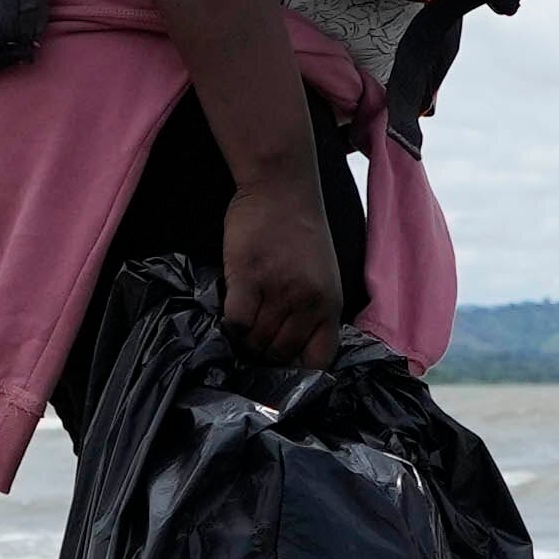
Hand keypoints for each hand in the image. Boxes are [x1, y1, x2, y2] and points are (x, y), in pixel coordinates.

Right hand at [223, 173, 350, 375]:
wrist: (282, 187)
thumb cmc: (300, 229)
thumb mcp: (322, 275)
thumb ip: (311, 310)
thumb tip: (286, 348)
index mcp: (330, 305)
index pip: (318, 360)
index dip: (298, 371)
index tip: (281, 366)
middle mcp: (308, 302)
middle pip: (279, 353)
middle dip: (263, 350)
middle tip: (253, 332)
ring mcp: (279, 291)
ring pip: (254, 340)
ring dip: (244, 335)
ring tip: (243, 314)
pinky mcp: (249, 278)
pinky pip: (235, 321)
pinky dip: (229, 323)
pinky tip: (231, 306)